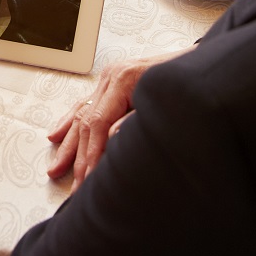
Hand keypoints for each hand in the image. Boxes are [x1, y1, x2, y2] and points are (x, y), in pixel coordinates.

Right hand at [47, 48, 190, 191]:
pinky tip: (55, 136)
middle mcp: (111, 77)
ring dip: (68, 145)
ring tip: (55, 169)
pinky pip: (84, 105)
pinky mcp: (110, 84)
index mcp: (123, 79)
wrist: (200, 67)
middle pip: (87, 122)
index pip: (98, 122)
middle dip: (79, 158)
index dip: (91, 153)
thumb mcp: (165, 106)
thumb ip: (135, 123)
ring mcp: (108, 79)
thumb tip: (110, 141)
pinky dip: (69, 123)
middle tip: (76, 187)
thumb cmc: (186, 85)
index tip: (88, 179)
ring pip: (81, 115)